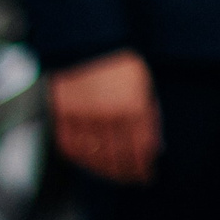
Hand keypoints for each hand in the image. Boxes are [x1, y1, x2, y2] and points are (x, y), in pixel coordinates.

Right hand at [48, 50, 160, 183]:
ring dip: (106, 171)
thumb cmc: (121, 58)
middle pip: (119, 157)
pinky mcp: (63, 113)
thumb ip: (150, 113)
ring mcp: (84, 115)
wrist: (88, 39)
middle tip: (133, 179)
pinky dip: (82, 158)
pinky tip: (91, 162)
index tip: (148, 174)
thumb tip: (155, 145)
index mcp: (134, 105)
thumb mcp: (145, 81)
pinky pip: (72, 146)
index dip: (144, 166)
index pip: (141, 149)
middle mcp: (109, 114)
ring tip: (115, 175)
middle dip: (128, 172)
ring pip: (95, 156)